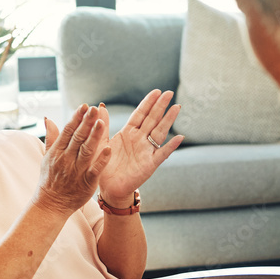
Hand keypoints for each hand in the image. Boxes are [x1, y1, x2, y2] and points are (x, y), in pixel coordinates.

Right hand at [33, 104, 111, 215]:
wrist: (51, 205)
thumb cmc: (50, 180)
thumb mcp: (47, 157)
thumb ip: (51, 138)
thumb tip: (49, 118)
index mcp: (57, 152)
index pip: (67, 131)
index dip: (76, 118)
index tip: (84, 106)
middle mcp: (66, 159)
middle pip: (77, 138)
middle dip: (86, 122)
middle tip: (94, 108)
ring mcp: (76, 171)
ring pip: (86, 151)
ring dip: (94, 136)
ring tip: (101, 122)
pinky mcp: (86, 183)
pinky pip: (95, 169)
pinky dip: (101, 159)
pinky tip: (108, 148)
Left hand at [97, 89, 182, 204]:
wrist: (108, 187)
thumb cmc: (104, 165)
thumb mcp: (100, 142)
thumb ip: (102, 125)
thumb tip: (100, 105)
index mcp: (128, 133)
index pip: (140, 114)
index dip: (148, 103)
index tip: (156, 91)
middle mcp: (139, 140)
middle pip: (152, 119)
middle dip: (160, 106)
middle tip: (169, 93)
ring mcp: (146, 151)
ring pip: (159, 132)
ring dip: (168, 121)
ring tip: (177, 108)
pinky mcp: (149, 165)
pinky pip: (162, 154)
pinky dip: (171, 146)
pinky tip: (179, 138)